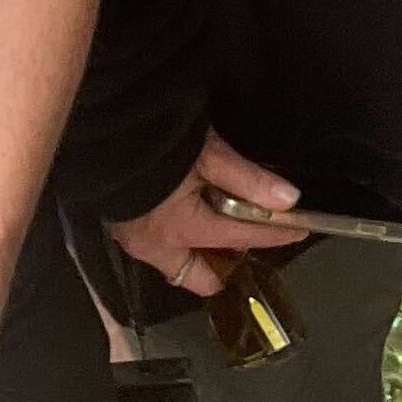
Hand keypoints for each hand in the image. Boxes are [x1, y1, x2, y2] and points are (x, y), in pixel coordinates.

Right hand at [105, 132, 310, 294]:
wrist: (105, 126)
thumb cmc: (155, 140)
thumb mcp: (209, 155)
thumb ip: (248, 180)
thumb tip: (288, 199)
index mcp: (179, 231)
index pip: (240, 238)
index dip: (272, 235)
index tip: (296, 233)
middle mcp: (153, 246)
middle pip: (197, 275)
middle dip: (222, 268)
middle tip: (243, 242)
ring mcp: (133, 238)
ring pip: (175, 263)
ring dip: (199, 252)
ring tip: (219, 227)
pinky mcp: (120, 223)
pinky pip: (157, 244)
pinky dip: (178, 236)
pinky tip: (188, 213)